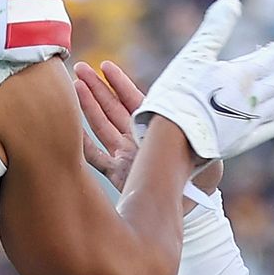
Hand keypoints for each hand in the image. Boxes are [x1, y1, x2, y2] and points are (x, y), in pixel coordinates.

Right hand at [75, 60, 222, 193]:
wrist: (193, 207)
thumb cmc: (202, 177)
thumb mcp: (204, 147)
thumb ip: (194, 130)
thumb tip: (191, 109)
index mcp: (157, 129)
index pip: (135, 101)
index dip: (120, 83)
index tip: (105, 66)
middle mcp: (139, 139)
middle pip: (113, 108)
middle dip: (96, 88)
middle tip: (79, 68)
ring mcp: (127, 156)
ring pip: (101, 126)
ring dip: (87, 106)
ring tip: (73, 86)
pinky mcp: (118, 174)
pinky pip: (95, 156)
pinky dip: (82, 143)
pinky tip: (69, 128)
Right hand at [132, 0, 273, 161]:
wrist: (170, 142)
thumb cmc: (176, 96)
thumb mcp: (192, 56)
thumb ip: (214, 29)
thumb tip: (232, 1)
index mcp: (240, 76)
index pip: (272, 60)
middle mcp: (251, 99)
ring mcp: (249, 122)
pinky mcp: (242, 142)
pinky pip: (272, 129)